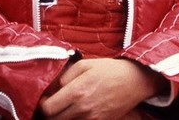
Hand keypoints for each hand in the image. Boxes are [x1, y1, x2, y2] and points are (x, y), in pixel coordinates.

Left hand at [38, 58, 166, 118]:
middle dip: (50, 114)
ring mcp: (92, 119)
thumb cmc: (111, 70)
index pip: (48, 109)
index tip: (46, 100)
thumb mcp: (86, 64)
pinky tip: (78, 112)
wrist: (136, 80)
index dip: (42, 105)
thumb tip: (53, 89)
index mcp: (77, 91)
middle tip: (53, 105)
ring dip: (62, 118)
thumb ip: (65, 75)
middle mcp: (83, 108)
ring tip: (66, 107)